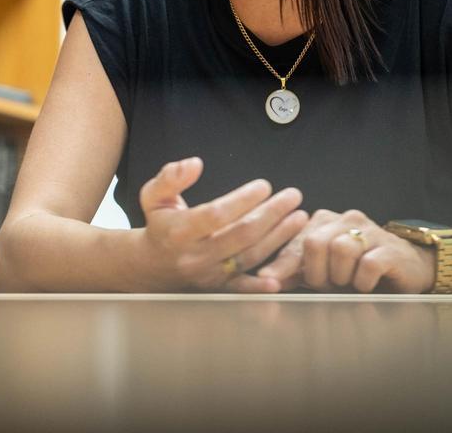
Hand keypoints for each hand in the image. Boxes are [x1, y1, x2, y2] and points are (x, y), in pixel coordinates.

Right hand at [137, 156, 308, 291]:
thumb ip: (171, 177)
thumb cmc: (160, 225)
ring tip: (299, 217)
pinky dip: (261, 285)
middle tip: (292, 196)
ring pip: (249, 256)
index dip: (243, 200)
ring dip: (279, 237)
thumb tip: (194, 164)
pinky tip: (282, 277)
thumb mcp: (153, 195)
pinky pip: (243, 288)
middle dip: (271, 214)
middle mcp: (195, 255)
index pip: (216, 214)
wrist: (151, 266)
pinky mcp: (218, 288)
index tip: (264, 186)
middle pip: (240, 235)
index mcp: (179, 230)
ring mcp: (208, 274)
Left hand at [256, 209, 435, 293]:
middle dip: (316, 273)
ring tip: (349, 283)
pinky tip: (366, 285)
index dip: (282, 265)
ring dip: (341, 276)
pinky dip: (362, 282)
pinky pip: (367, 264)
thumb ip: (294, 272)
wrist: (405, 269)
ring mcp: (368, 230)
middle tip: (328, 284)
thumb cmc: (356, 271)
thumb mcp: (322, 271)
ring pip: (340, 250)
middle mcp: (343, 219)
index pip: (295, 242)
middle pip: (314, 243)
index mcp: (322, 221)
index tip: (267, 281)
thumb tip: (263, 280)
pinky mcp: (389, 247)